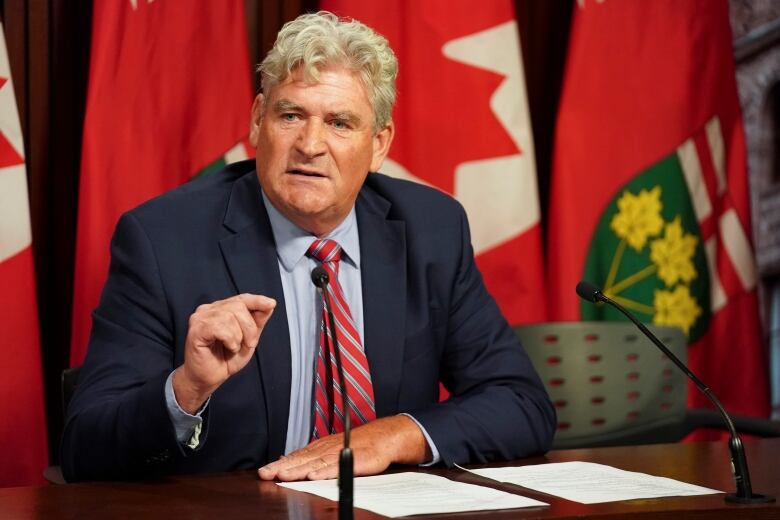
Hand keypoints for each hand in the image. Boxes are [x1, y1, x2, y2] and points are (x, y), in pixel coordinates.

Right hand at [172, 293, 275, 413]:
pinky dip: (230, 340)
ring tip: (233, 348)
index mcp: (220, 309)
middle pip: (239, 306)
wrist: (208, 379)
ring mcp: (200, 318)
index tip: (271, 304)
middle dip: (250, 328)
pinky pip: (220, 328)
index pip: (241, 298)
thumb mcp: (248, 340)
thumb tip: (269, 304)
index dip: (257, 300)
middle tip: (248, 344)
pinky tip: (227, 348)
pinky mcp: (196, 330)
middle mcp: (209, 310)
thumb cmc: (225, 360)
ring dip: (238, 337)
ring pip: (230, 316)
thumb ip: (257, 322)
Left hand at [257, 415, 430, 480]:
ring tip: (283, 477)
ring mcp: (341, 453)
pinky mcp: (356, 460)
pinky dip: (325, 472)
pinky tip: (313, 476)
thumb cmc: (358, 445)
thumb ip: (311, 456)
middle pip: (302, 459)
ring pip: (316, 463)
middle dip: (283, 467)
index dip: (280, 463)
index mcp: (320, 447)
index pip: (297, 456)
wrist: (386, 437)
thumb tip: (285, 460)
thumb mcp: (331, 448)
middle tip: (266, 473)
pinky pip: (338, 467)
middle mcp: (328, 449)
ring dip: (298, 470)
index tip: (264, 470)